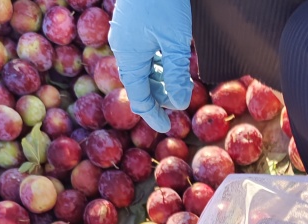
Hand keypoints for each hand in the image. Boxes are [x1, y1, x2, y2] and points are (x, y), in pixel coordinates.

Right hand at [108, 0, 192, 131]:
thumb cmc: (164, 0)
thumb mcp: (175, 41)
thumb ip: (176, 75)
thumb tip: (178, 105)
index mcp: (128, 56)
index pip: (138, 97)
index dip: (153, 115)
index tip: (167, 127)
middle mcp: (124, 47)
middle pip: (142, 83)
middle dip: (161, 95)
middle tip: (182, 101)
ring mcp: (129, 34)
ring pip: (146, 68)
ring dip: (163, 79)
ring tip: (183, 83)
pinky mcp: (136, 24)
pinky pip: (147, 52)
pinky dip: (161, 62)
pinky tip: (175, 62)